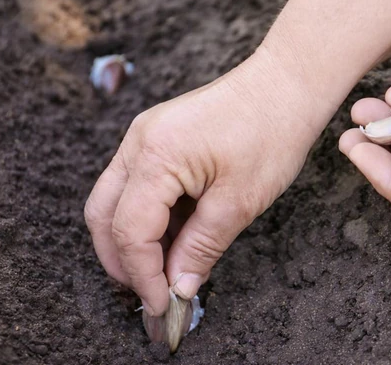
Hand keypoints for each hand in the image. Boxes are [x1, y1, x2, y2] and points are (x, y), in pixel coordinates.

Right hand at [84, 51, 316, 315]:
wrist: (286, 84)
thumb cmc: (272, 133)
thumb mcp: (239, 201)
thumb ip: (201, 247)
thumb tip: (178, 287)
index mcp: (155, 156)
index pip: (129, 231)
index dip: (142, 276)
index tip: (162, 306)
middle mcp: (138, 142)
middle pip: (104, 215)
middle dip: (122, 261)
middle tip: (152, 293)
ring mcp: (145, 136)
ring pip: (117, 201)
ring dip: (135, 240)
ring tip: (167, 270)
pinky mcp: (158, 136)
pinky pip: (138, 185)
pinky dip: (149, 217)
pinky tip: (175, 238)